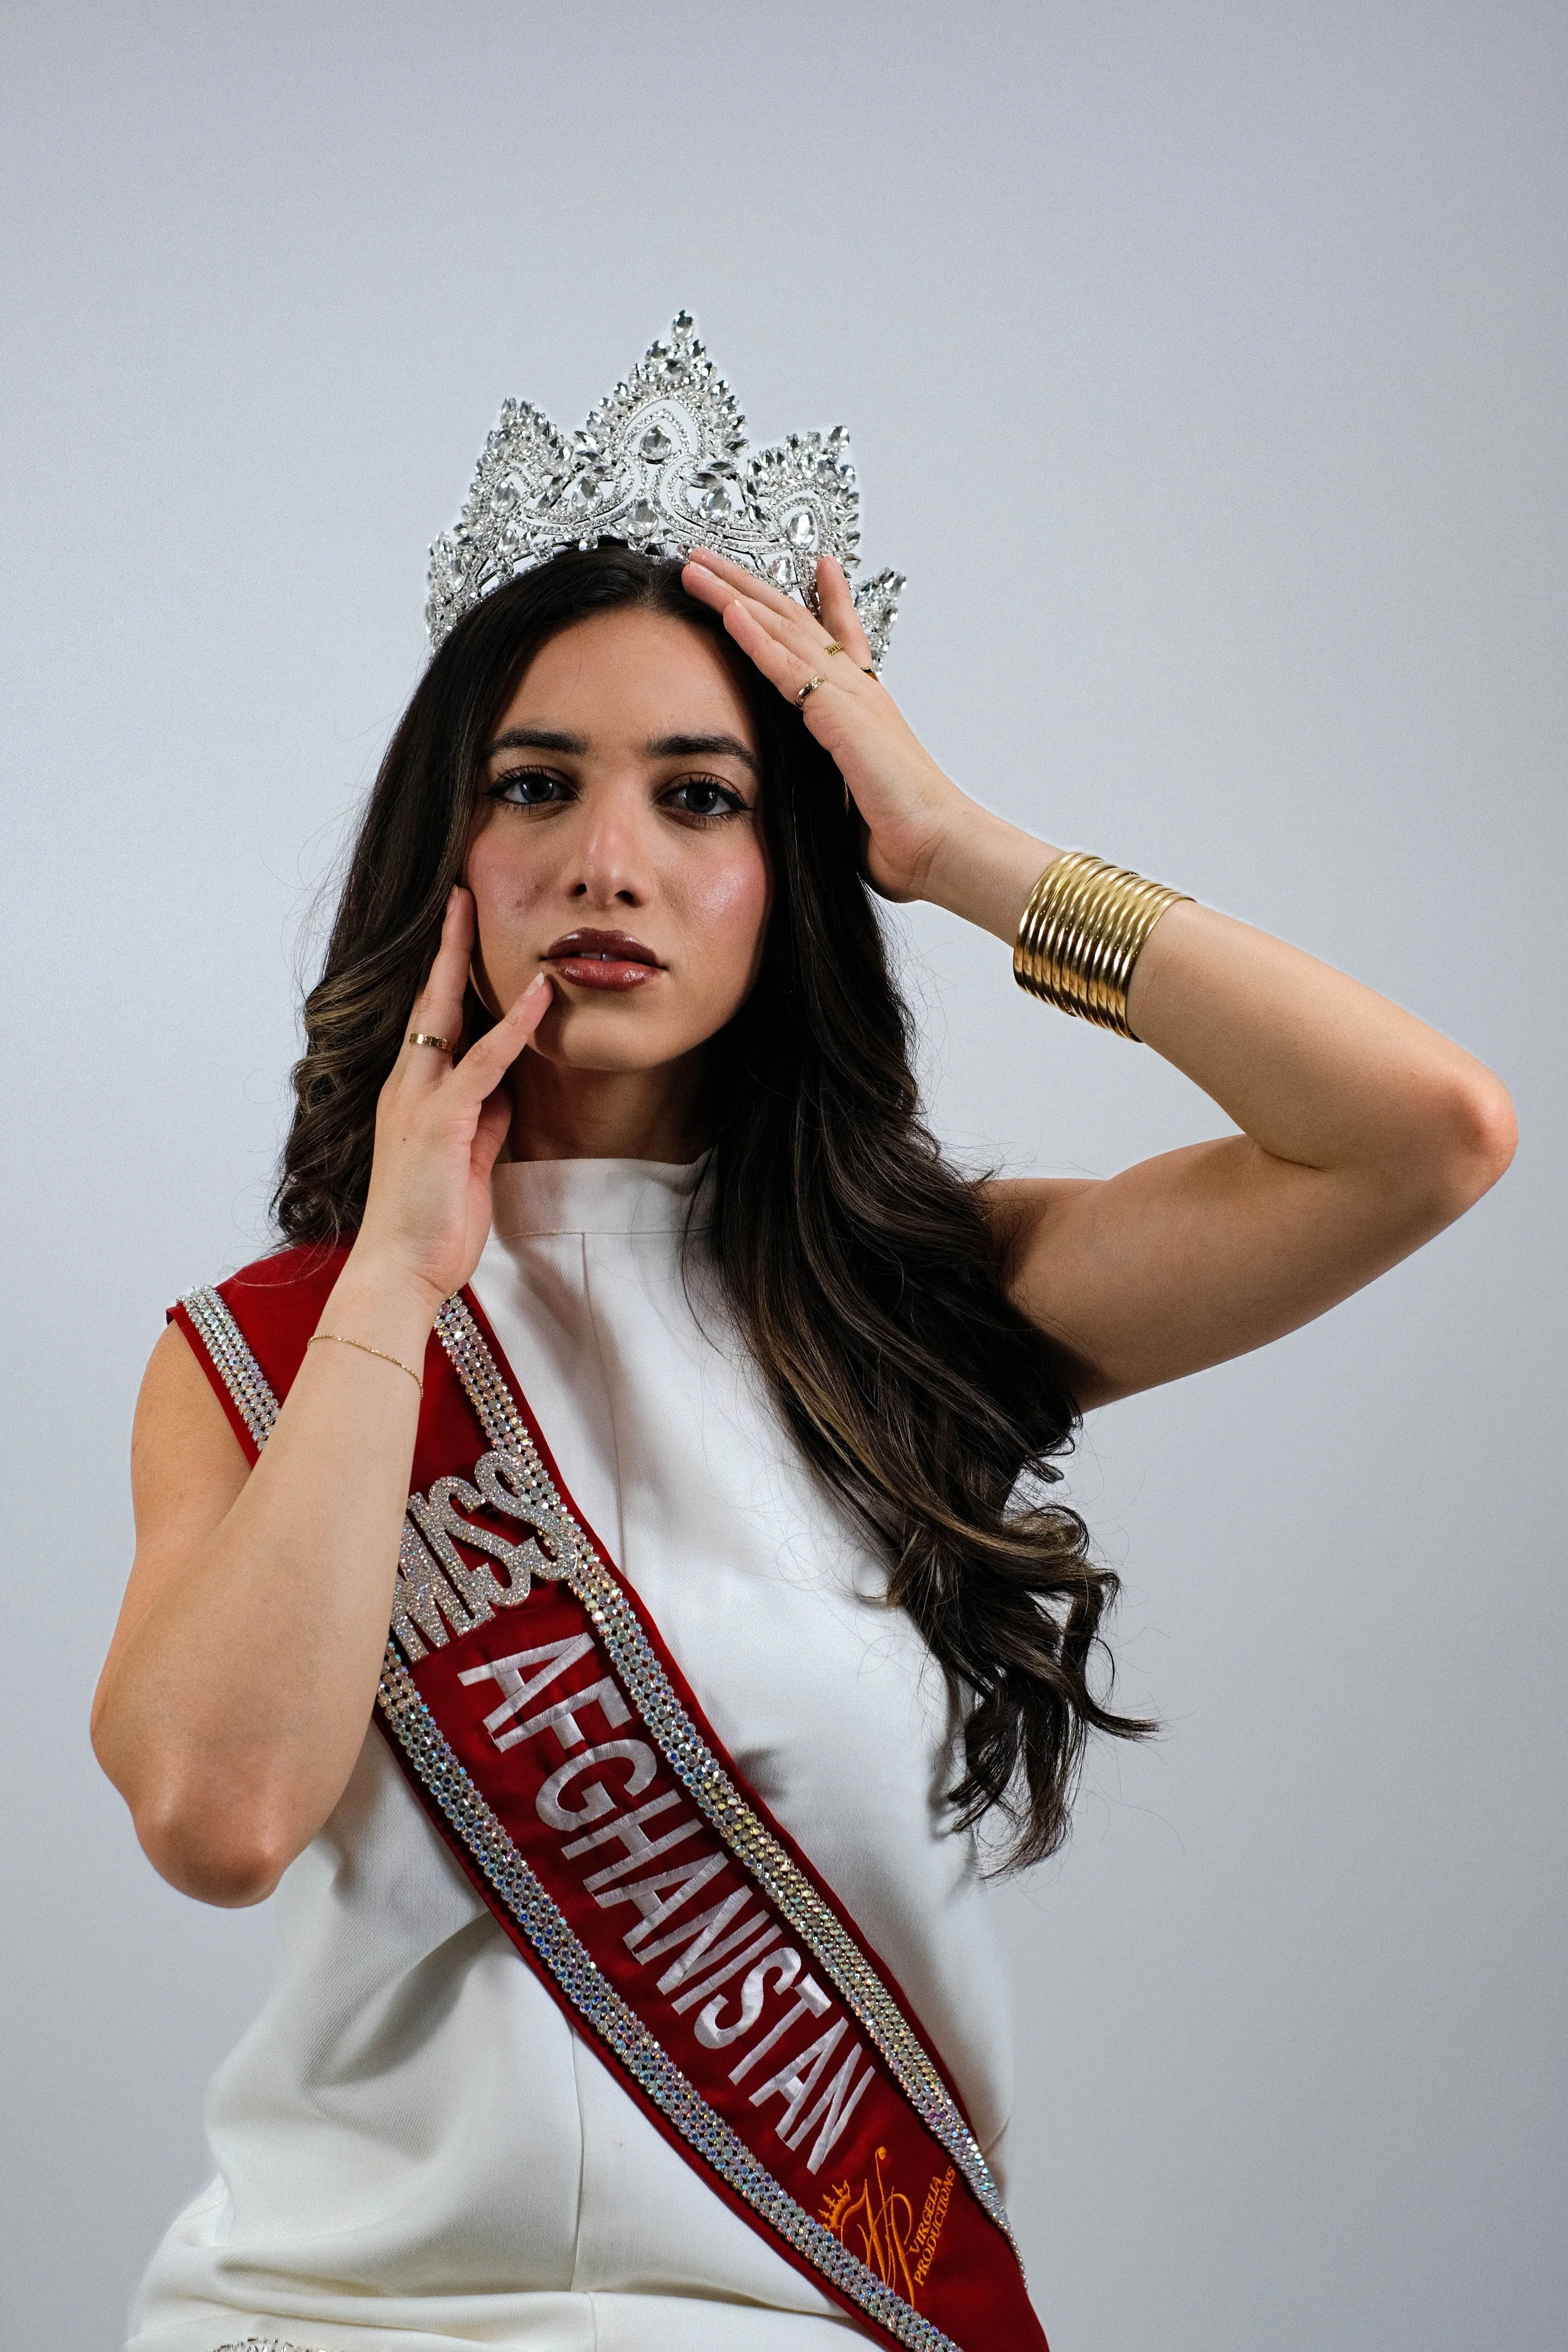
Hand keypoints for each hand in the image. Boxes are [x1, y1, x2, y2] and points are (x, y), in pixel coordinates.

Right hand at [351, 888, 551, 1312]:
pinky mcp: (444, 1120)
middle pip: (426, 1000)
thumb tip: (503, 1089)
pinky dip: (515, 1026)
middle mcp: (407, 1087)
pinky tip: (537, 994)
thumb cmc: (430, 1223)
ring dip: (464, 960)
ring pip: (444, 1015)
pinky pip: (485, 1061)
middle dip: (444, 947)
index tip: (460, 934)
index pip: (427, 1021)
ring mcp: (420, 1100)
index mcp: (410, 1096)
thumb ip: (481, 1119)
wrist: (400, 1270)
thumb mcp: (465, 1161)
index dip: (444, 975)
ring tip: (477, 910)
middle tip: (461, 896)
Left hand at [681, 549, 966, 902]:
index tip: (820, 564)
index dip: (829, 598)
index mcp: (863, 707)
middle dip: (749, 583)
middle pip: (795, 619)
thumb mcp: (855, 797)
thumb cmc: (903, 831)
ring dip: (734, 593)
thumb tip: (820, 800)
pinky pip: (787, 666)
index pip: (843, 638)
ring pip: (782, 628)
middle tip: (708, 556)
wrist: (937, 845)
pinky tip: (727, 609)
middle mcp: (857, 689)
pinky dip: (756, 636)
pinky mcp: (837, 714)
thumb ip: (834, 782)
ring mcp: (848, 695)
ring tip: (694, 566)